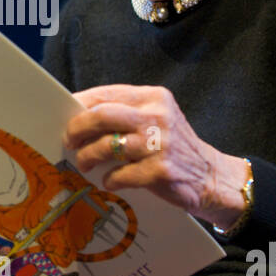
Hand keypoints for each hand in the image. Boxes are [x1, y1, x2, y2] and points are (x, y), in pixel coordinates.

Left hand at [64, 84, 248, 230]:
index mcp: (153, 97)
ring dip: (88, 157)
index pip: (107, 94)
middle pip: (102, 115)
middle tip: (69, 141)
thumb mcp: (156, 119)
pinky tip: (110, 181)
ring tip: (85, 163)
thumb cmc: (172, 146)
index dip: (80, 104)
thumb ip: (125, 113)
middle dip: (77, 128)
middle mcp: (157, 116)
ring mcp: (160, 144)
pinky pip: (120, 174)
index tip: (65, 116)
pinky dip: (109, 179)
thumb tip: (79, 116)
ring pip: (107, 146)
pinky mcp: (160, 170)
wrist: (210, 176)